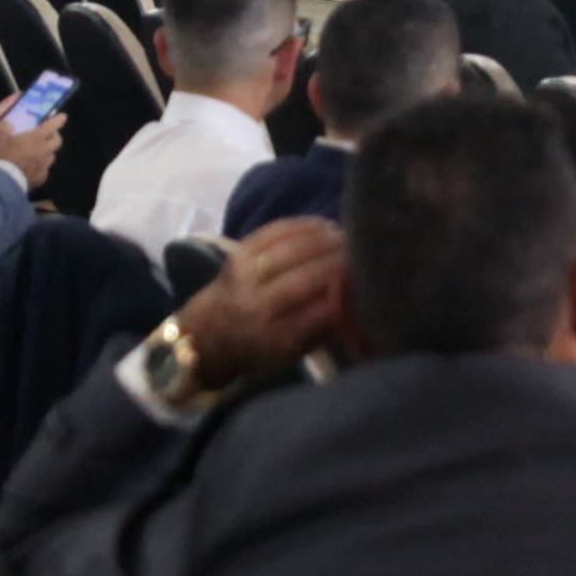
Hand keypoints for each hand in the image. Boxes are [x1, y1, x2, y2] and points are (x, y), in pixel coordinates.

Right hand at [0, 100, 61, 189]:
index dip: (58, 120)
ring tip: (38, 152)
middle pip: (58, 141)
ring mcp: (44, 166)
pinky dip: (40, 168)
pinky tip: (33, 169)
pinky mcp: (41, 179)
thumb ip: (4, 127)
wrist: (4, 181)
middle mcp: (45, 150)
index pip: (53, 125)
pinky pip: (44, 171)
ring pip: (51, 157)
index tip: (62, 117)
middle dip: (54, 136)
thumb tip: (8, 124)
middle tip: (47, 135)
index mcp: (37, 138)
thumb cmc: (4, 155)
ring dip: (47, 153)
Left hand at [172, 222, 347, 398]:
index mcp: (276, 338)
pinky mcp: (238, 254)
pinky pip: (275, 232)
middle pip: (308, 277)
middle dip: (340, 260)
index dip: (348, 290)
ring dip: (325, 239)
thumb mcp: (295, 350)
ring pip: (292, 250)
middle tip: (364, 251)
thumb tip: (358, 292)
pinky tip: (323, 226)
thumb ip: (326, 325)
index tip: (369, 278)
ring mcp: (244, 277)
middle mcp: (258, 308)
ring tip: (346, 237)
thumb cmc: (261, 346)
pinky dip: (303, 225)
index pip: (322, 311)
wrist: (206, 335)